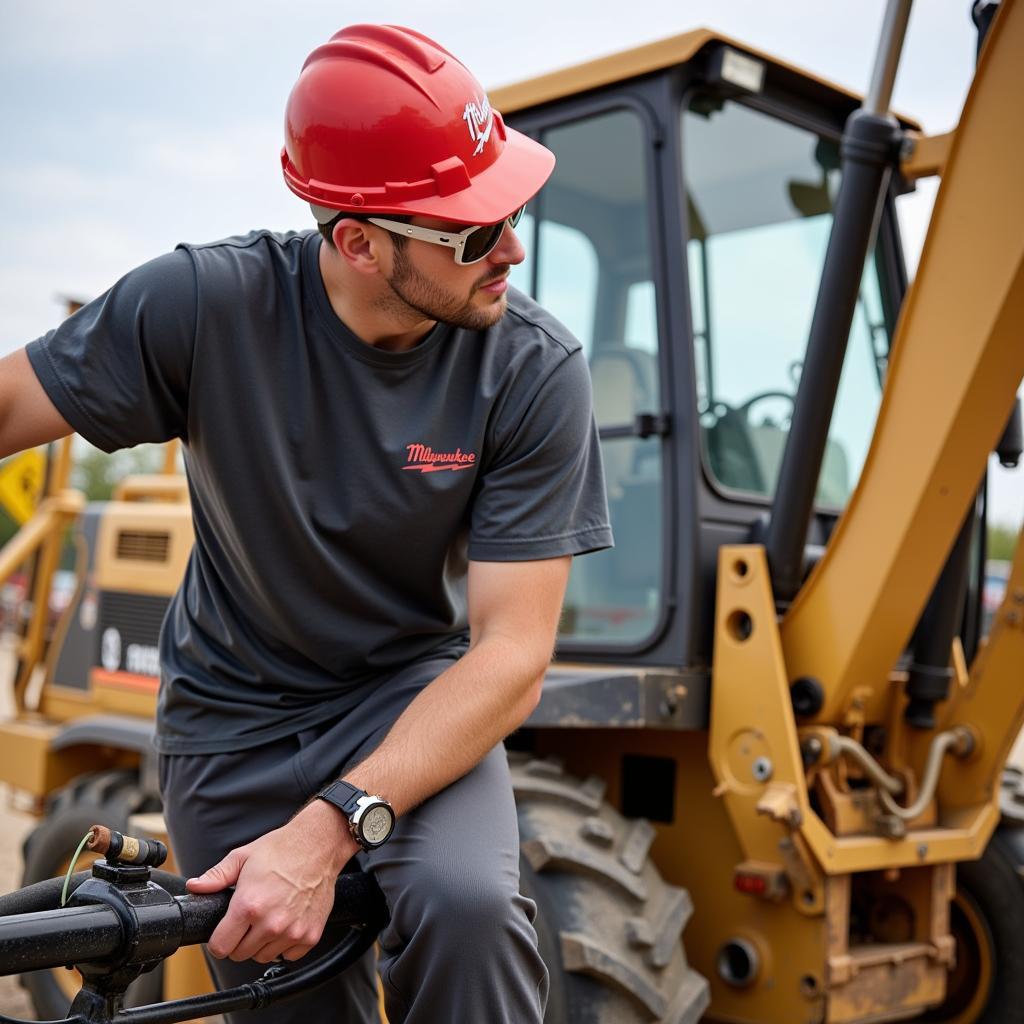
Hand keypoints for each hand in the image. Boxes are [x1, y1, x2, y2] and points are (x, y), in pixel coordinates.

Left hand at [186, 801, 358, 962]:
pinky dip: (285, 944)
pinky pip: (288, 955)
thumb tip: (195, 887)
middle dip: (239, 940)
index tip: (224, 931)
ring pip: (263, 957)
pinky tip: (286, 923)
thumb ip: (216, 876)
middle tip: (248, 920)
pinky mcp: (310, 935)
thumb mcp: (243, 857)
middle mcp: (270, 923)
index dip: (218, 940)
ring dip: (261, 944)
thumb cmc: (282, 849)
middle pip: (240, 954)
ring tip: (268, 918)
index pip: (220, 947)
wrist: (318, 845)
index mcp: (249, 905)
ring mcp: (292, 931)